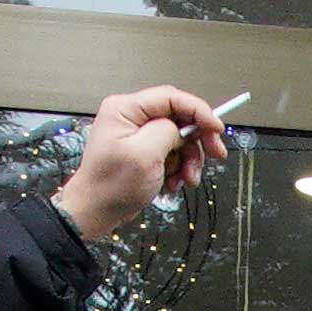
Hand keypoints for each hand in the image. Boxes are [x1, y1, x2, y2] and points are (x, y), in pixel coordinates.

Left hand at [55, 87, 234, 242]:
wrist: (94, 212)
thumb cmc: (110, 187)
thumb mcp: (144, 156)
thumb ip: (168, 132)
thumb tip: (183, 127)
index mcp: (125, 109)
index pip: (171, 97)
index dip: (199, 111)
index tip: (216, 128)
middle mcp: (131, 116)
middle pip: (178, 116)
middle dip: (197, 138)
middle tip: (215, 154)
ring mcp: (137, 134)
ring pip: (178, 137)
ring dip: (189, 159)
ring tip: (187, 179)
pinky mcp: (143, 150)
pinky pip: (171, 152)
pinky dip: (179, 167)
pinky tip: (174, 182)